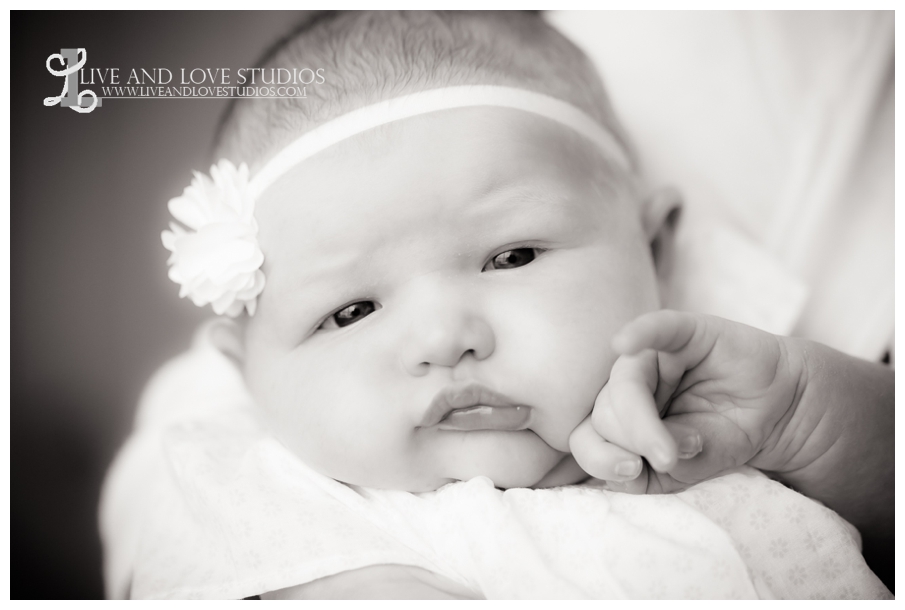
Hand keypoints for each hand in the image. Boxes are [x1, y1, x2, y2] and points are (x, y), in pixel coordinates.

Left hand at [569, 310, 806, 493]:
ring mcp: (651, 355)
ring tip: (690, 443)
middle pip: (603, 414)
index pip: (587, 438)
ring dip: (646, 422)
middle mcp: (627, 385)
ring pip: (623, 383)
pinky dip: (638, 334)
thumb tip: (623, 468)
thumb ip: (648, 475)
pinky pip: (654, 328)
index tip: (633, 470)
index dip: (600, 458)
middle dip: (634, 442)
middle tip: (671, 457)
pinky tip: (624, 343)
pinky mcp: (683, 332)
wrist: (779, 411)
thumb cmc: (724, 436)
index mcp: (618, 418)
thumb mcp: (684, 469)